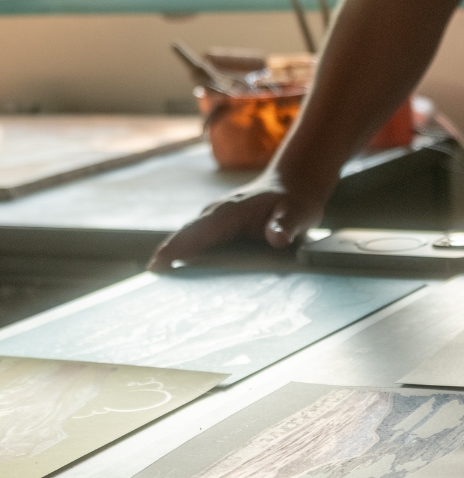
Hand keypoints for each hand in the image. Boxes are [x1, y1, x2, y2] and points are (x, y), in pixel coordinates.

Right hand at [147, 173, 324, 270]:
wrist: (292, 187)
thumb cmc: (294, 202)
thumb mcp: (297, 213)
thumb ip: (286, 226)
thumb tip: (277, 239)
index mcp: (231, 212)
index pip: (199, 230)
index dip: (179, 248)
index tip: (159, 264)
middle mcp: (215, 215)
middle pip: (185, 238)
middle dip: (167, 258)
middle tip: (152, 284)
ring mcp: (213, 222)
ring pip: (188, 242)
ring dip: (173, 261)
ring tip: (160, 290)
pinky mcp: (216, 231)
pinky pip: (197, 246)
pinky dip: (186, 260)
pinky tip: (182, 283)